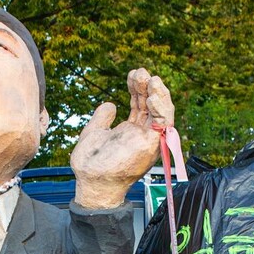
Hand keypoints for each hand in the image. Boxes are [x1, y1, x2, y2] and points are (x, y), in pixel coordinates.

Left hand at [70, 68, 173, 208]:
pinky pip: (163, 124)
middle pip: (152, 106)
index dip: (137, 88)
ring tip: (150, 79)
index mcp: (130, 131)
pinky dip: (161, 108)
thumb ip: (102, 117)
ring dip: (159, 94)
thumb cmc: (91, 164)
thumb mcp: (94, 132)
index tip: (131, 74)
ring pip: (163, 113)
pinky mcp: (151, 146)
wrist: (90, 182)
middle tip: (140, 71)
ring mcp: (148, 141)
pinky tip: (152, 95)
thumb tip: (111, 104)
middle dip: (147, 86)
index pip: (140, 105)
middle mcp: (142, 135)